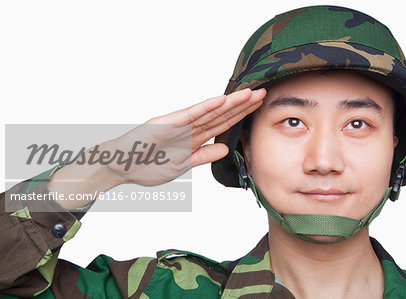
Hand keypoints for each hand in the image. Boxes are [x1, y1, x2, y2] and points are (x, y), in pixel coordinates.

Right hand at [101, 88, 265, 185]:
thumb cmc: (148, 164)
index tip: (259, 107)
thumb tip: (225, 148)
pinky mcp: (167, 123)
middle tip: (263, 93)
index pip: (223, 124)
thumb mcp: (183, 164)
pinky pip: (190, 115)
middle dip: (242, 104)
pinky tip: (222, 100)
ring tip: (249, 93)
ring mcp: (179, 123)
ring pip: (209, 111)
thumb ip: (204, 155)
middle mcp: (189, 127)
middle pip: (221, 114)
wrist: (122, 165)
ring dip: (230, 102)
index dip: (241, 115)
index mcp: (194, 137)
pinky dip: (206, 107)